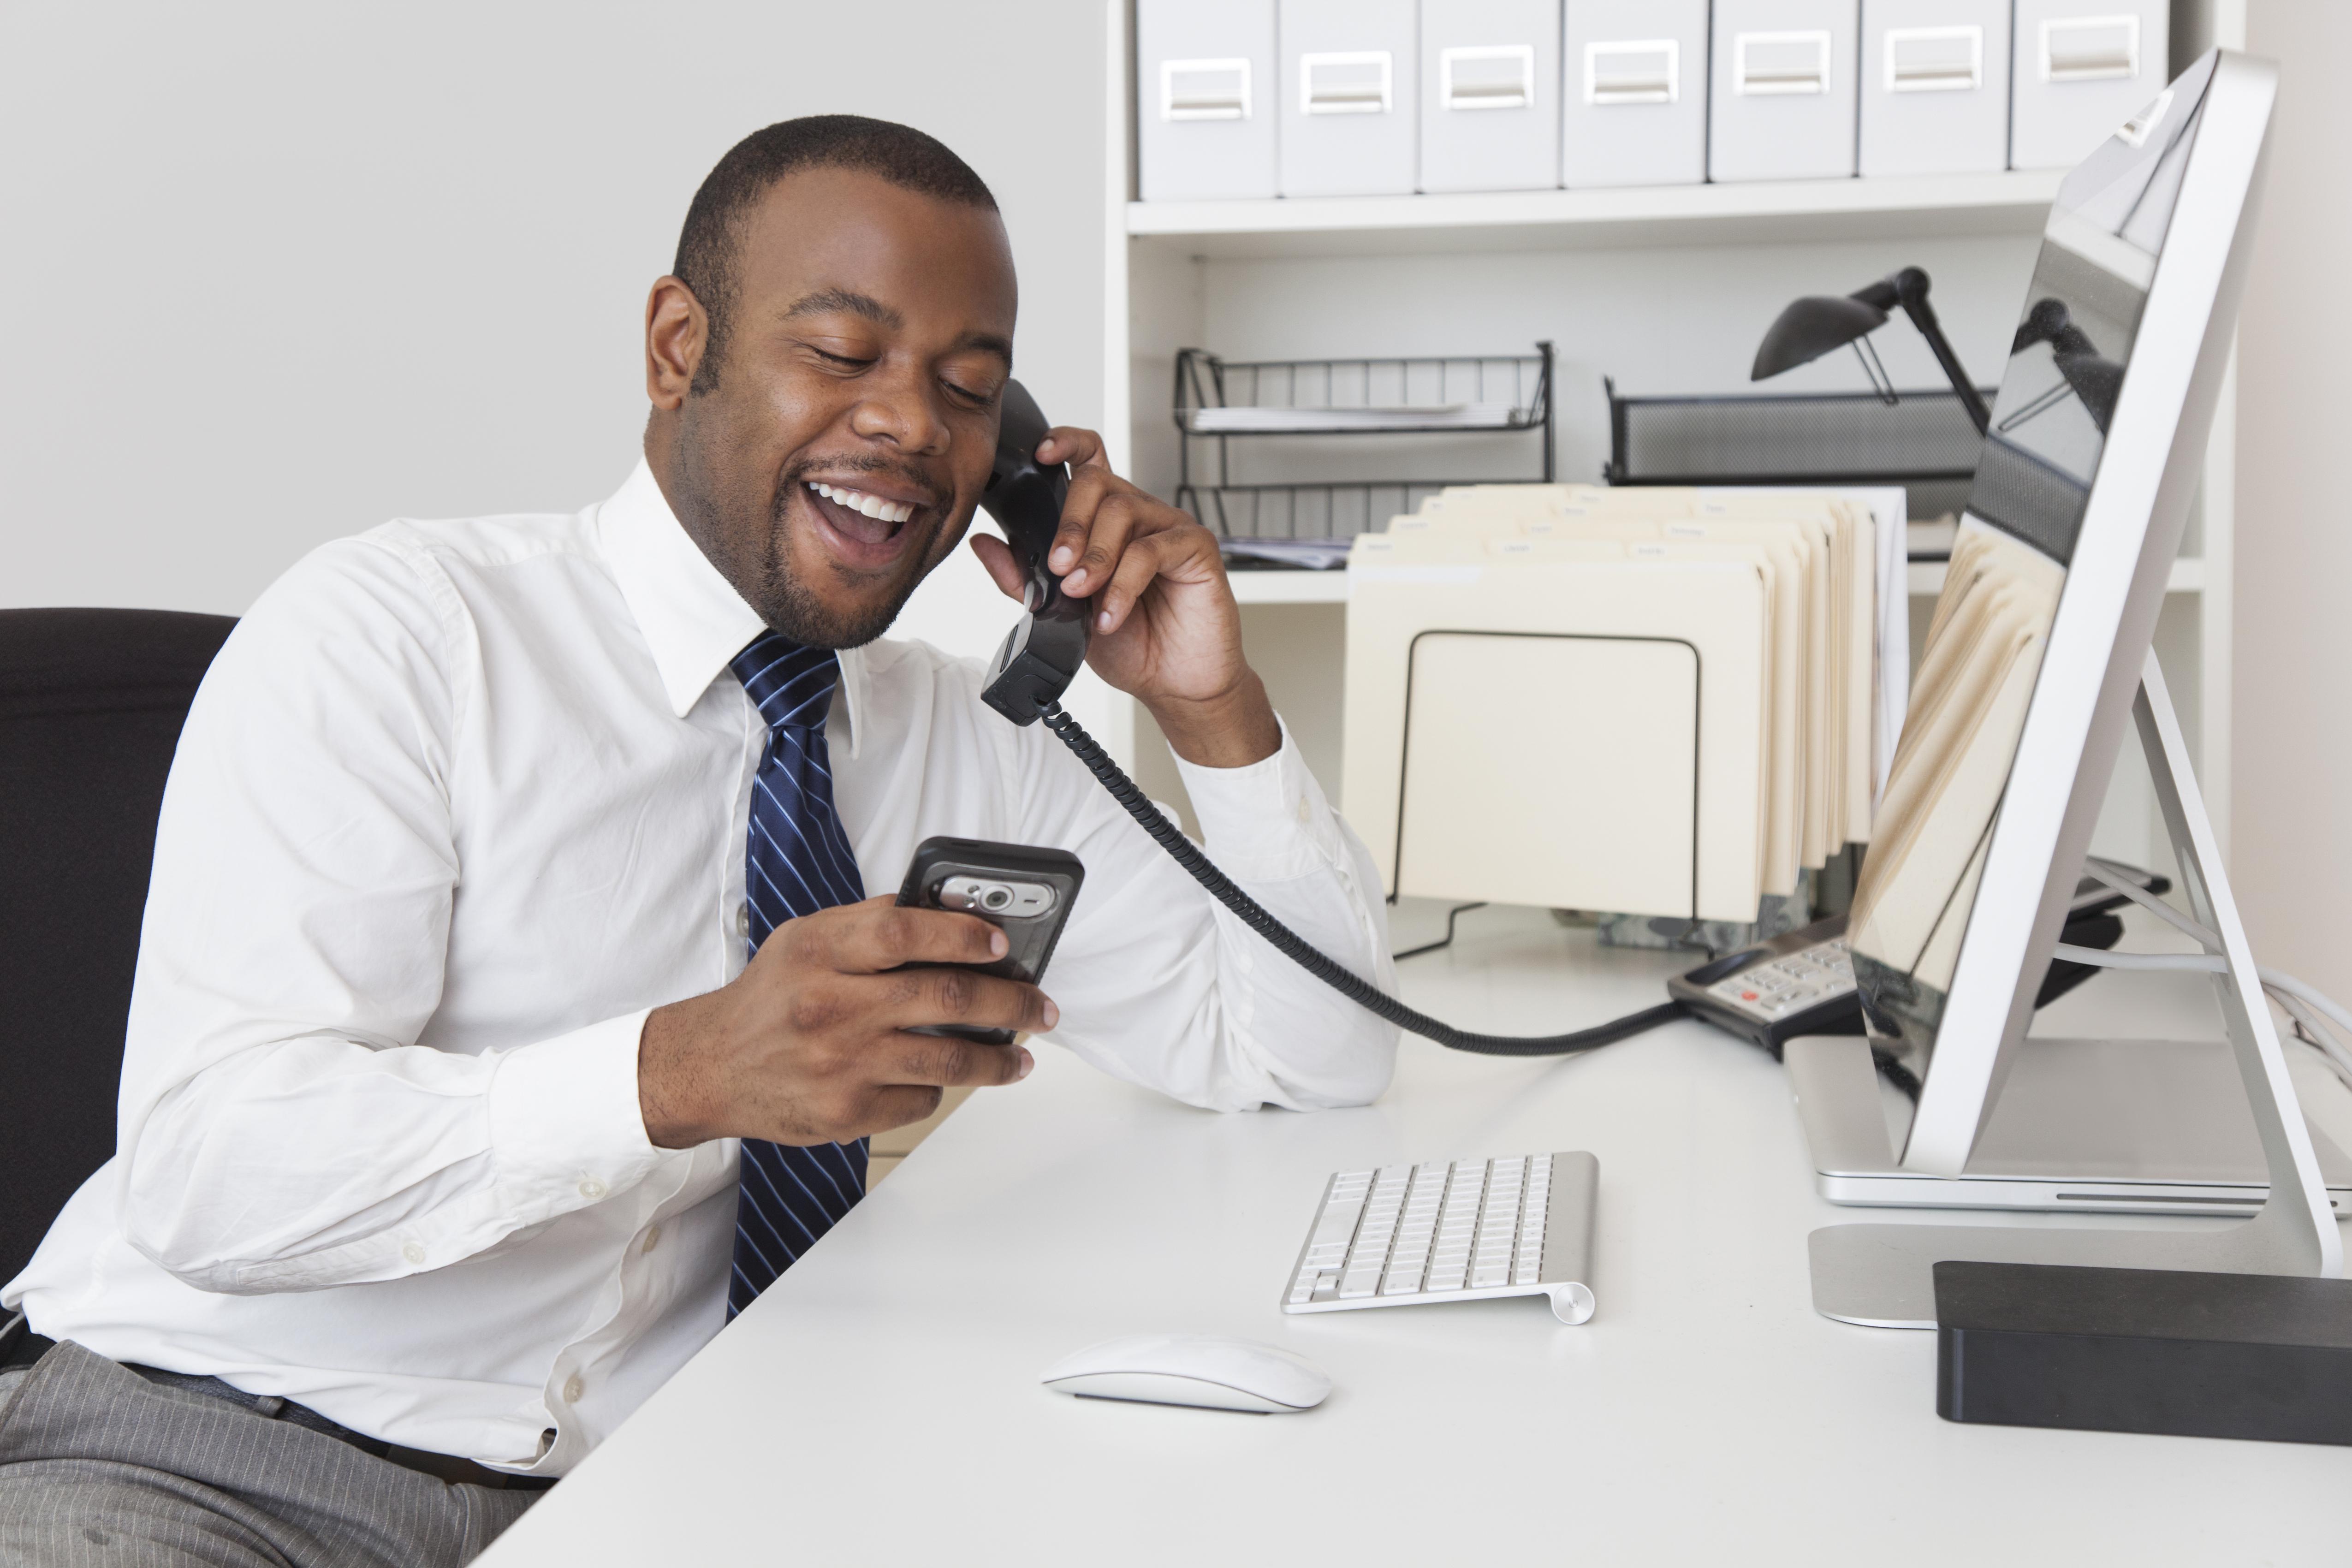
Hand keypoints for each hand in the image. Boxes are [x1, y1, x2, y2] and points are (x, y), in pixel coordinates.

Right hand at [637, 897, 1051, 1148]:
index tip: (1003, 943)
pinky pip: (921, 1098)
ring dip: (998, 1057)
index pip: (905, 931)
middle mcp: (831, 1007)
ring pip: (947, 1058)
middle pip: (946, 997)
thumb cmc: (770, 998)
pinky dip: (940, 1086)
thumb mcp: (806, 939)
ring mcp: (841, 1065)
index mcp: (821, 953)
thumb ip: (871, 922)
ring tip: (1021, 1054)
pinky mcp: (845, 1113)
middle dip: (1010, 1002)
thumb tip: (949, 913)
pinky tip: (945, 1077)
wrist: (711, 1067)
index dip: (963, 933)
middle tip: (1040, 1006)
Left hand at [969, 426, 1280, 768]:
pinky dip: (1123, 585)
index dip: (1065, 444)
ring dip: (1094, 556)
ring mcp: (1169, 528)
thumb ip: (1025, 578)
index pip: (1088, 461)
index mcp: (1107, 522)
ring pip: (1123, 511)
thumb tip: (983, 544)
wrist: (1176, 684)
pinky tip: (1111, 616)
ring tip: (1083, 595)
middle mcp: (1139, 516)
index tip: (1039, 455)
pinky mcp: (1197, 547)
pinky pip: (1152, 549)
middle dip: (1069, 525)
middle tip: (1059, 567)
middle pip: (1097, 482)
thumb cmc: (1131, 644)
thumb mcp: (1063, 613)